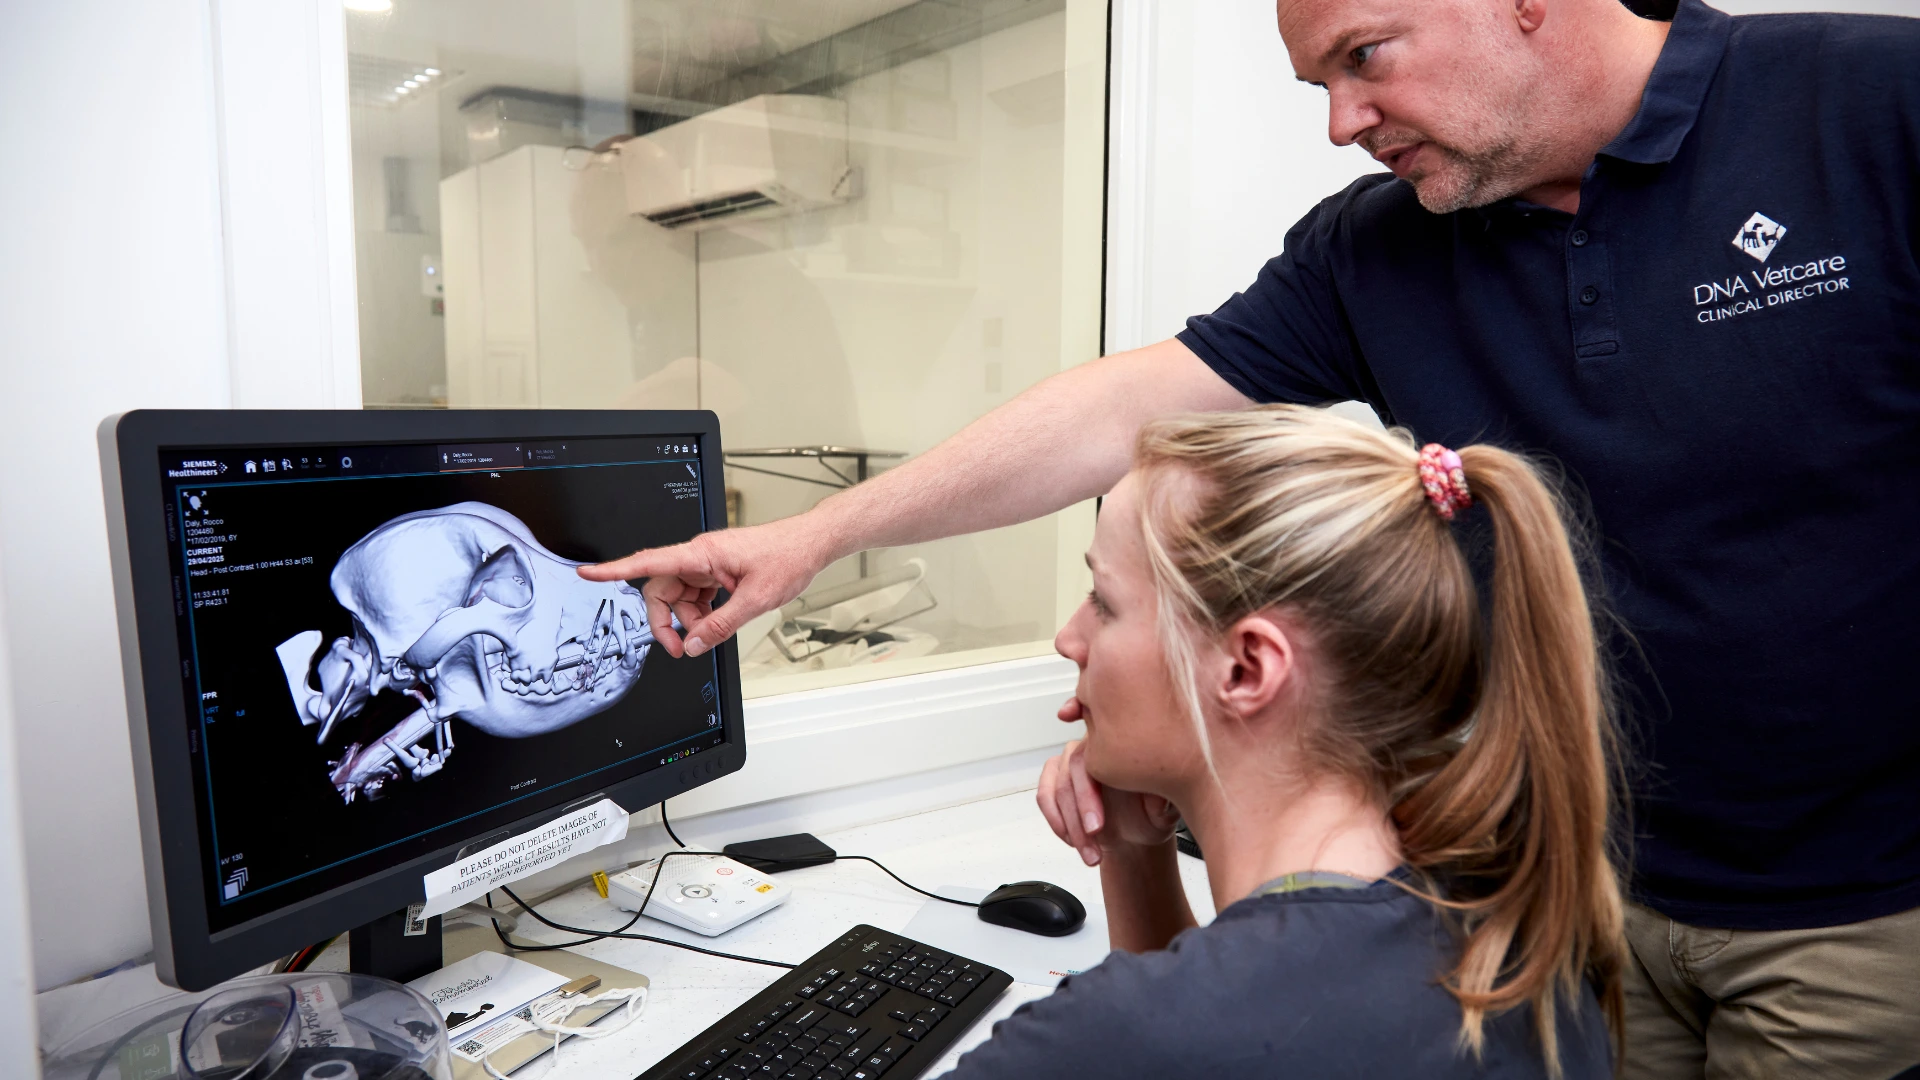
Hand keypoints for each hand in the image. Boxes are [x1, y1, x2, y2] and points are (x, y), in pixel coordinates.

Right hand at [578, 519, 833, 657]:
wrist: (811, 544)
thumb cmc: (788, 556)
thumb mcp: (754, 600)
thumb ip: (720, 626)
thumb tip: (693, 645)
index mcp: (702, 553)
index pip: (648, 561)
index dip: (614, 569)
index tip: (589, 574)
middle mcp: (700, 556)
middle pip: (661, 590)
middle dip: (665, 621)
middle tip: (679, 648)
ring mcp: (708, 565)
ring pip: (679, 597)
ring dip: (687, 620)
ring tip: (709, 634)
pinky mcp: (718, 572)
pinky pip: (696, 596)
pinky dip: (701, 614)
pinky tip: (716, 622)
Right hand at [1037, 730, 1180, 866]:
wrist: (1136, 834)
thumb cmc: (1150, 817)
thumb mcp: (1165, 812)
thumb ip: (1160, 803)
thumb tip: (1156, 795)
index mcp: (1119, 748)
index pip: (1093, 762)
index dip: (1088, 794)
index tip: (1096, 826)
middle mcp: (1091, 749)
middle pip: (1071, 775)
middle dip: (1079, 813)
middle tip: (1093, 837)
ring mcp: (1070, 763)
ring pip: (1056, 790)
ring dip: (1069, 825)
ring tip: (1089, 852)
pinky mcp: (1055, 779)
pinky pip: (1045, 798)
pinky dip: (1057, 823)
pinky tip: (1074, 841)